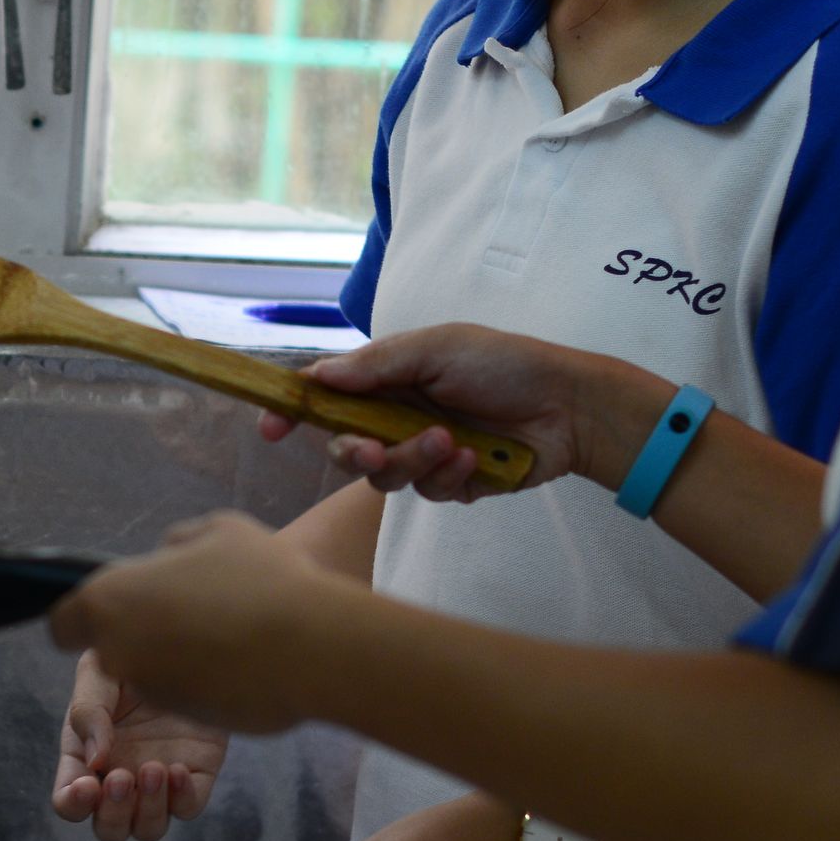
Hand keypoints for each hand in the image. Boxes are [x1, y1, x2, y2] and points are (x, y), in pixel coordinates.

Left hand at [46, 513, 360, 735]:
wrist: (314, 644)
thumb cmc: (263, 578)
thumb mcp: (217, 530)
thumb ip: (176, 544)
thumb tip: (165, 557)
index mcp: (109, 600)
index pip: (65, 623)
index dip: (89, 618)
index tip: (126, 609)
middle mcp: (116, 653)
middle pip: (111, 653)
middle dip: (139, 641)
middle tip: (189, 620)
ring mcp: (151, 697)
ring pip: (147, 683)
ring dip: (173, 666)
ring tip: (223, 640)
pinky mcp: (187, 729)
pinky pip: (182, 705)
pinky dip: (201, 691)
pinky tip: (238, 668)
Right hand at [52, 653, 227, 840]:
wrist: (188, 643)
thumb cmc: (132, 656)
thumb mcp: (99, 673)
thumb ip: (88, 712)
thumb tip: (95, 761)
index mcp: (86, 758)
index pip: (69, 802)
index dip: (74, 804)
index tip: (89, 784)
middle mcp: (120, 778)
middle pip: (109, 828)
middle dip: (114, 813)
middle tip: (123, 777)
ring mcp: (158, 783)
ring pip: (148, 829)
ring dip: (149, 810)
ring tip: (155, 768)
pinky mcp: (195, 777)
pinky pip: (188, 808)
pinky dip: (183, 799)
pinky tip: (179, 769)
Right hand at [261, 325, 618, 501]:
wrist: (568, 405)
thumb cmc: (504, 364)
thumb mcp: (437, 348)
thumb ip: (376, 364)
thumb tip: (318, 376)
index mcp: (388, 380)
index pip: (326, 397)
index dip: (294, 412)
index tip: (271, 430)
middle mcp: (398, 416)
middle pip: (346, 448)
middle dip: (355, 453)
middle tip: (372, 451)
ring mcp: (424, 452)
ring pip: (386, 478)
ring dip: (412, 460)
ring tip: (448, 443)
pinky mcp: (453, 483)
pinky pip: (429, 492)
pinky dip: (448, 474)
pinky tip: (474, 458)